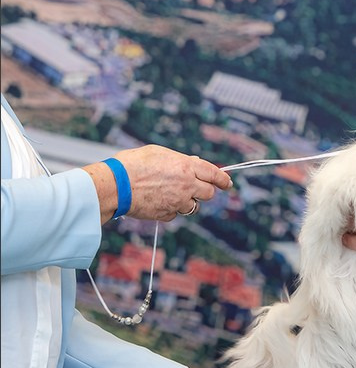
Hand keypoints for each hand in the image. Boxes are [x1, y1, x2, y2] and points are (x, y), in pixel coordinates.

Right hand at [85, 146, 232, 222]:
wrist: (116, 184)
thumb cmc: (134, 164)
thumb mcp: (159, 153)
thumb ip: (180, 160)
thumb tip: (193, 163)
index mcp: (187, 167)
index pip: (214, 174)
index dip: (223, 179)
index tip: (227, 183)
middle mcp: (187, 185)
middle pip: (208, 194)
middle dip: (204, 191)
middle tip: (195, 187)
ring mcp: (178, 202)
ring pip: (192, 207)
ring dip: (186, 202)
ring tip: (169, 193)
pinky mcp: (166, 214)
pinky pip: (174, 214)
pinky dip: (170, 210)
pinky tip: (157, 201)